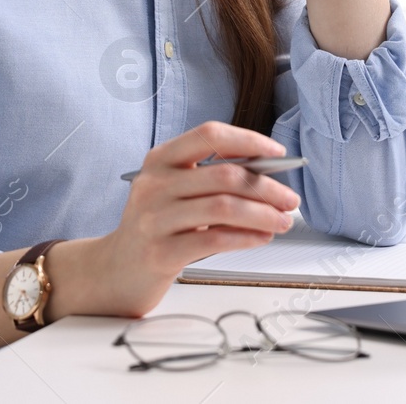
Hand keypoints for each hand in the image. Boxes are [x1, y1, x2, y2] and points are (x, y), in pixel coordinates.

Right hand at [94, 120, 301, 316]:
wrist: (116, 270)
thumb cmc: (156, 226)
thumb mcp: (175, 191)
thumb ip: (211, 177)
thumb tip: (267, 174)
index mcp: (160, 159)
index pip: (210, 134)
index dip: (249, 140)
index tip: (278, 153)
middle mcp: (154, 183)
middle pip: (224, 174)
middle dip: (267, 186)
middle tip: (290, 199)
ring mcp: (155, 218)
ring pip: (224, 207)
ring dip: (263, 214)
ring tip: (282, 221)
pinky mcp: (161, 252)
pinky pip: (215, 239)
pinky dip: (247, 237)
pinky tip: (261, 237)